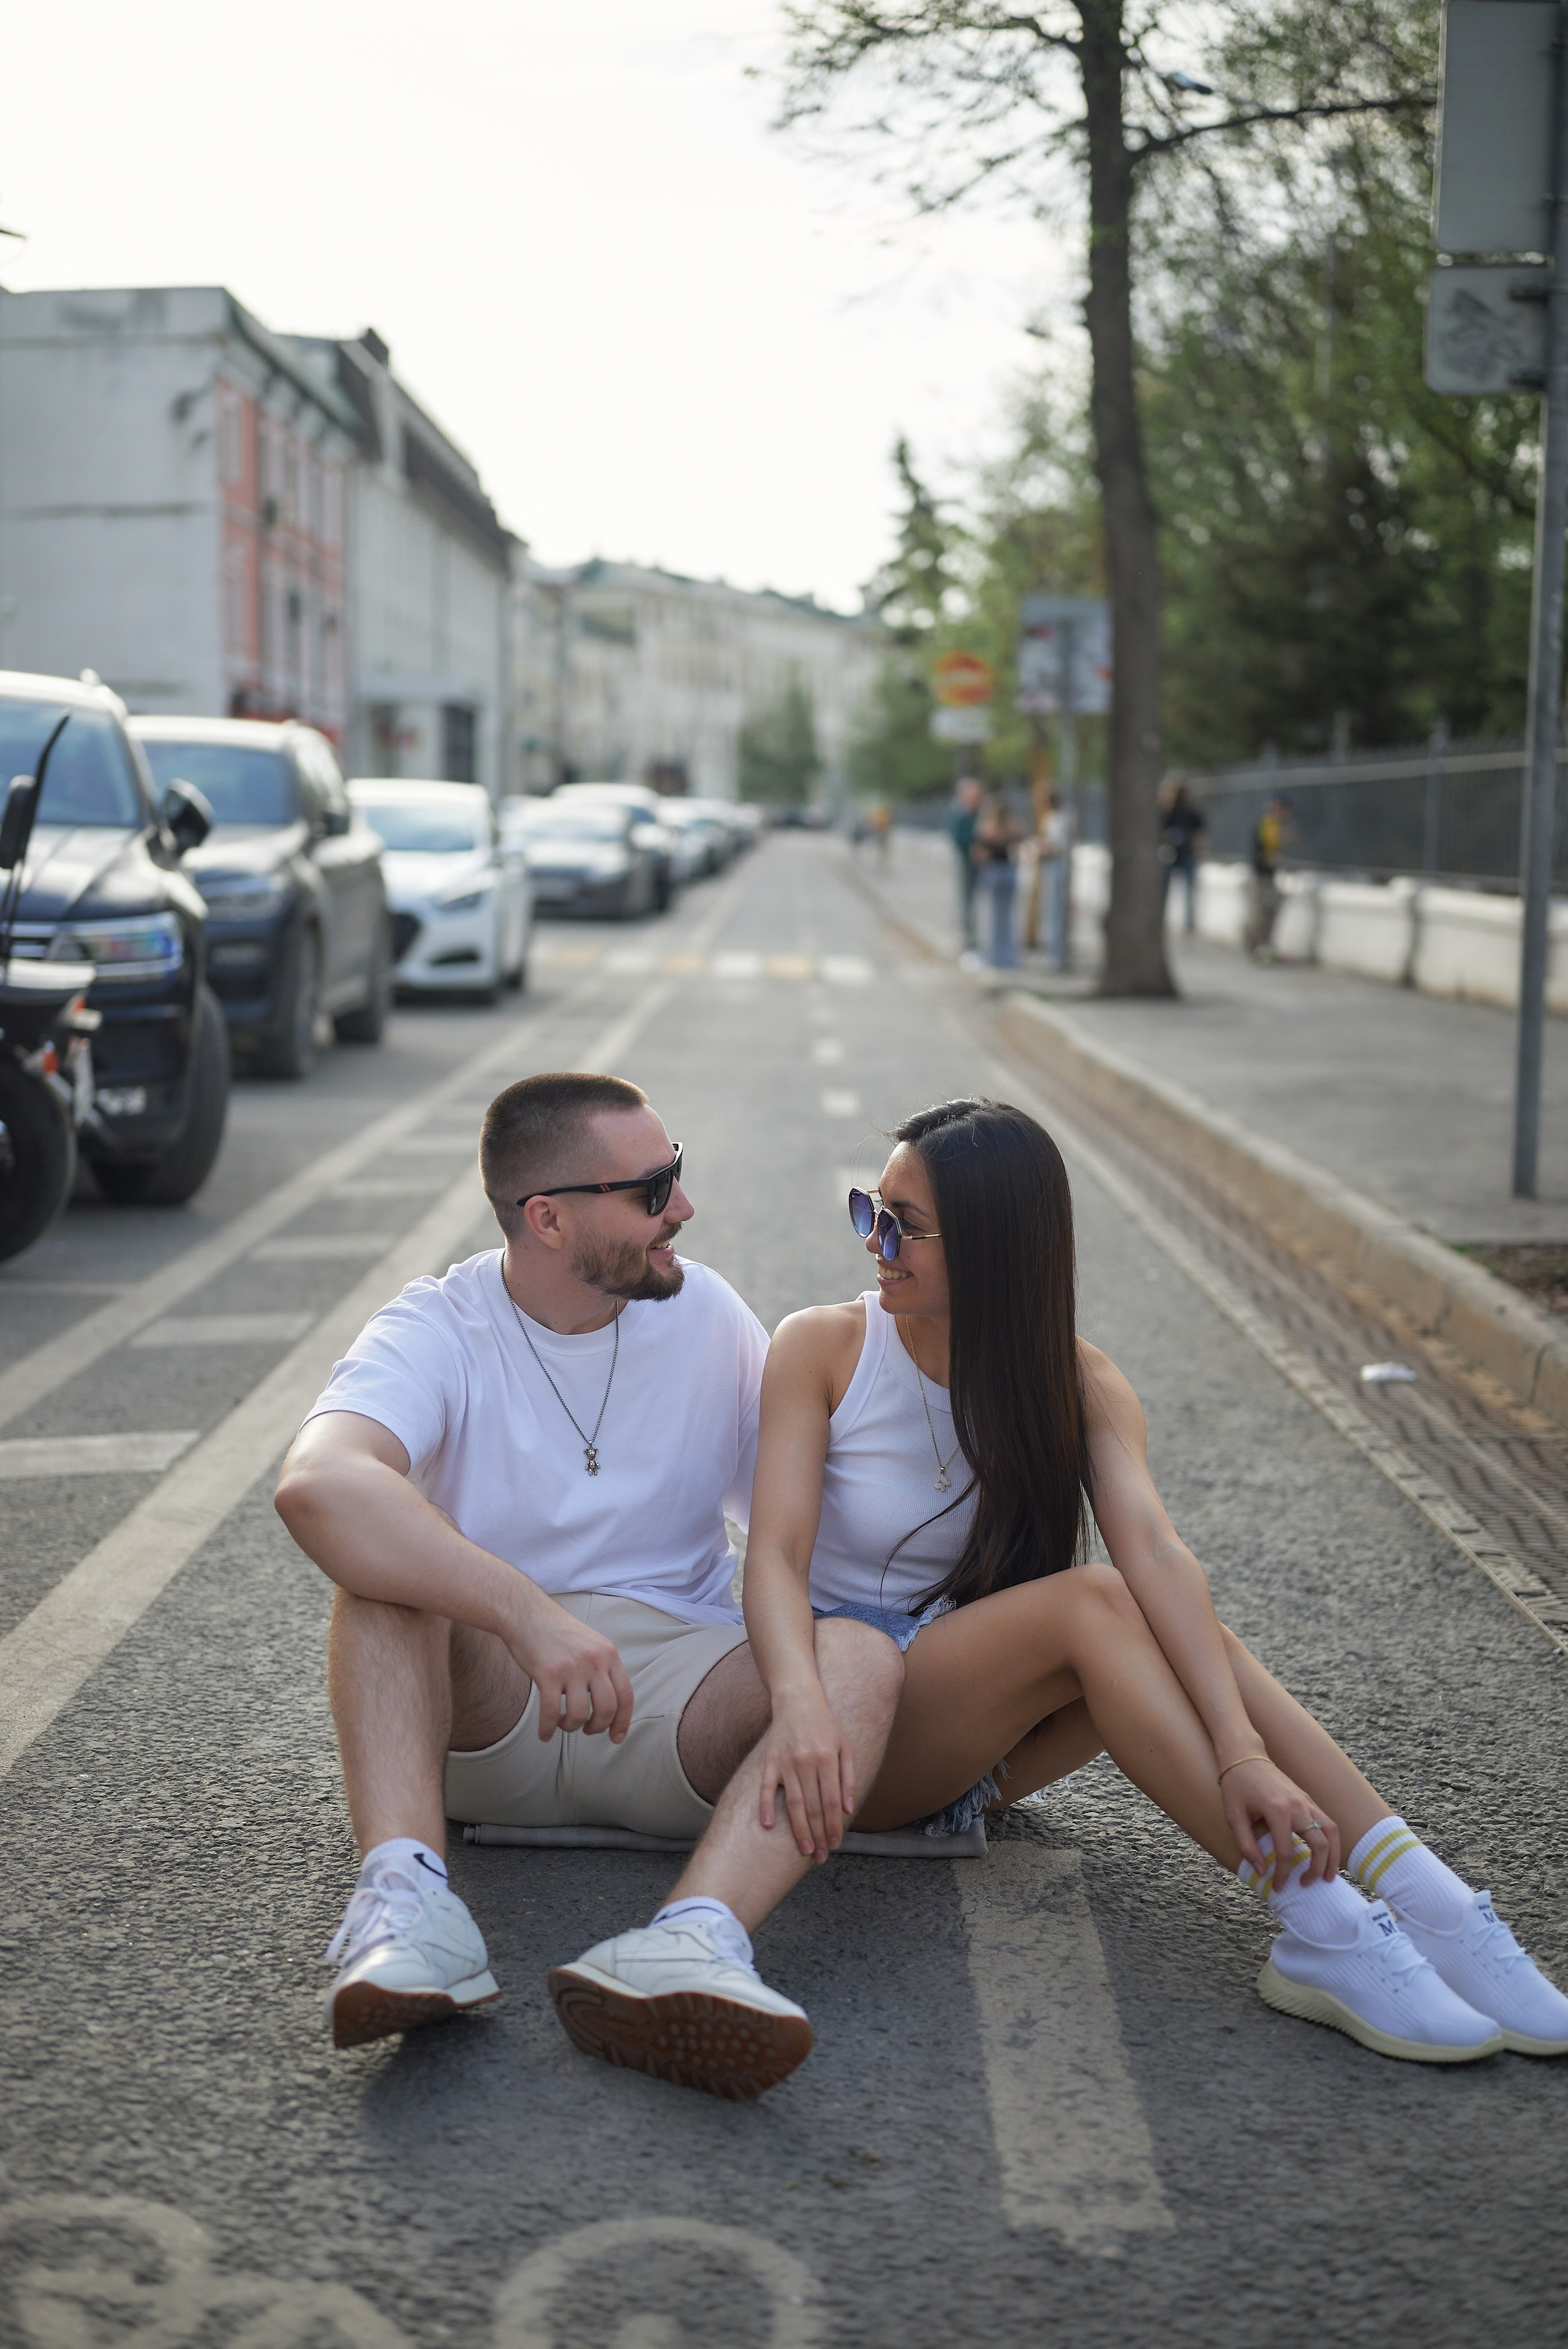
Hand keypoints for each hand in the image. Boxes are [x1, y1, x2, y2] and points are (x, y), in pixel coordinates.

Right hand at [505, 1585, 633, 1743]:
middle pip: (607, 1709)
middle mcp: (594, 1660)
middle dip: (598, 1727)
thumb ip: (602, 1668)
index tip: (617, 1737)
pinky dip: (548, 1729)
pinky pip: (551, 1713)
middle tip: (587, 1729)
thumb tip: (609, 1703)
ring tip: (562, 1723)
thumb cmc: (556, 1631)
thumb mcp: (590, 1643)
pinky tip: (544, 1733)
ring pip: (580, 1714)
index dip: (623, 1721)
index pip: (625, 1695)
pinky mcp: (548, 1674)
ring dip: (571, 1727)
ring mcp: (572, 1667)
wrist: (526, 1613)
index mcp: (608, 1654)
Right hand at [757, 1685, 857, 1861]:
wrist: (798, 1699)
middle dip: (818, 1835)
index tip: (835, 1844)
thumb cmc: (826, 1725)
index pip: (831, 1802)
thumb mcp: (845, 1746)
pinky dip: (766, 1807)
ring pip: (793, 1804)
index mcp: (828, 1758)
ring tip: (805, 1850)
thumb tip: (848, 1810)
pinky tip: (768, 1827)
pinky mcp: (770, 1761)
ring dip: (799, 1830)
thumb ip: (848, 1778)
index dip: (834, 1826)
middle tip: (821, 1856)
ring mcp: (786, 1762)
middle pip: (814, 1807)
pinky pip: (766, 1788)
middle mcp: (807, 1761)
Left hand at [1220, 1756, 1338, 1886]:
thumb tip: (1262, 1872)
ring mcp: (1305, 1800)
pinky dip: (1331, 1841)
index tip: (1278, 1886)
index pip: (1286, 1852)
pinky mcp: (1308, 1798)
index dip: (1283, 1874)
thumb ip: (1247, 1847)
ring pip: (1330, 1831)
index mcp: (1277, 1810)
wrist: (1245, 1756)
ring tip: (1328, 1877)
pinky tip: (1326, 1855)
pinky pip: (1327, 1821)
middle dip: (1316, 1869)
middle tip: (1306, 1885)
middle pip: (1319, 1843)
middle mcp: (1297, 1805)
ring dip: (1333, 1856)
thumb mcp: (1234, 1818)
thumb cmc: (1236, 1787)